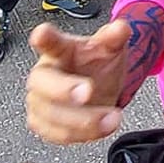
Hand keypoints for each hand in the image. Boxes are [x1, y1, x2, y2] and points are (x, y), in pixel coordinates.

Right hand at [25, 20, 130, 144]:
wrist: (100, 88)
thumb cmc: (97, 64)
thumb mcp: (110, 48)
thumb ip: (115, 38)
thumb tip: (122, 27)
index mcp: (58, 49)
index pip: (47, 40)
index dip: (43, 37)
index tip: (42, 34)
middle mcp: (45, 74)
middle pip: (41, 81)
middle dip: (63, 89)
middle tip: (87, 92)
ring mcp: (41, 100)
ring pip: (51, 114)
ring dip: (82, 120)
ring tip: (112, 118)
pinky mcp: (43, 122)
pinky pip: (56, 134)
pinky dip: (81, 134)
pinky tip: (101, 128)